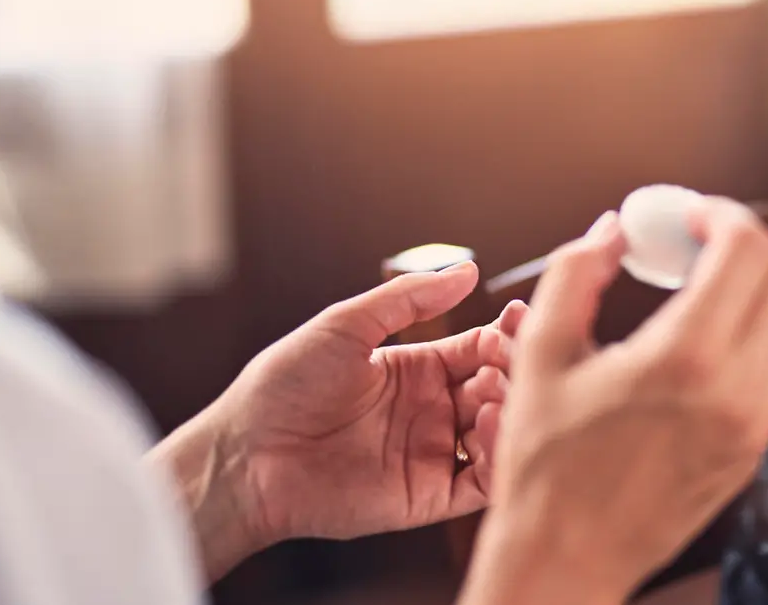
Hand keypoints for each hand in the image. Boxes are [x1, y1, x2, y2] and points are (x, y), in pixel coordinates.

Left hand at [151, 262, 526, 579]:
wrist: (246, 454)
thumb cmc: (283, 386)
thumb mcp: (346, 326)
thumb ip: (408, 299)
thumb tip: (467, 271)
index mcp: (416, 369)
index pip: (481, 347)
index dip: (505, 333)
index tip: (520, 318)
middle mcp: (431, 411)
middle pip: (498, 387)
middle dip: (513, 369)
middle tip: (511, 355)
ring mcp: (431, 454)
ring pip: (498, 434)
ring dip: (510, 409)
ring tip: (497, 390)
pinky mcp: (426, 495)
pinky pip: (480, 483)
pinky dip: (498, 457)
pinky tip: (490, 427)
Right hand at [458, 199, 767, 604]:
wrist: (566, 556)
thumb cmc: (544, 460)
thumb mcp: (541, 352)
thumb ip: (576, 271)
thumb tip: (614, 226)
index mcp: (685, 357)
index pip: (744, 250)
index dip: (721, 214)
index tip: (688, 213)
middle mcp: (736, 390)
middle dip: (743, 243)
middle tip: (698, 239)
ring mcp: (754, 424)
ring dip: (758, 288)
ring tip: (705, 284)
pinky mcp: (755, 450)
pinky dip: (760, 335)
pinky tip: (710, 336)